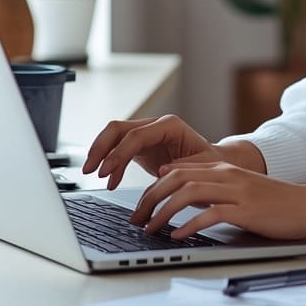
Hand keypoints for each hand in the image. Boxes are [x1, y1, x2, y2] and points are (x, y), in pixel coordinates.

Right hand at [83, 115, 223, 188]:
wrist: (214, 165)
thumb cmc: (210, 165)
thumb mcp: (200, 168)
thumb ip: (181, 168)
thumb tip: (162, 173)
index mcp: (170, 125)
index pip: (136, 135)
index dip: (118, 153)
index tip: (106, 172)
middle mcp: (156, 125)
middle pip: (119, 128)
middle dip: (101, 148)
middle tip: (90, 170)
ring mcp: (147, 133)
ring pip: (114, 135)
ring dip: (100, 153)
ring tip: (93, 174)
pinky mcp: (141, 145)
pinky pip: (118, 148)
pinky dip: (110, 163)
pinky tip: (110, 180)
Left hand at [130, 161, 305, 241]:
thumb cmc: (273, 202)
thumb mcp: (239, 187)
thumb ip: (212, 185)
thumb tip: (179, 187)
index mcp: (223, 168)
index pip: (178, 169)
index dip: (153, 186)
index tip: (138, 205)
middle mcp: (226, 175)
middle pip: (176, 178)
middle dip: (151, 198)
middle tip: (136, 218)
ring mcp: (236, 191)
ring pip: (188, 192)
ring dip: (164, 211)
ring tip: (150, 228)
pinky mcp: (245, 210)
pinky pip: (210, 214)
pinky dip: (190, 225)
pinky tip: (177, 235)